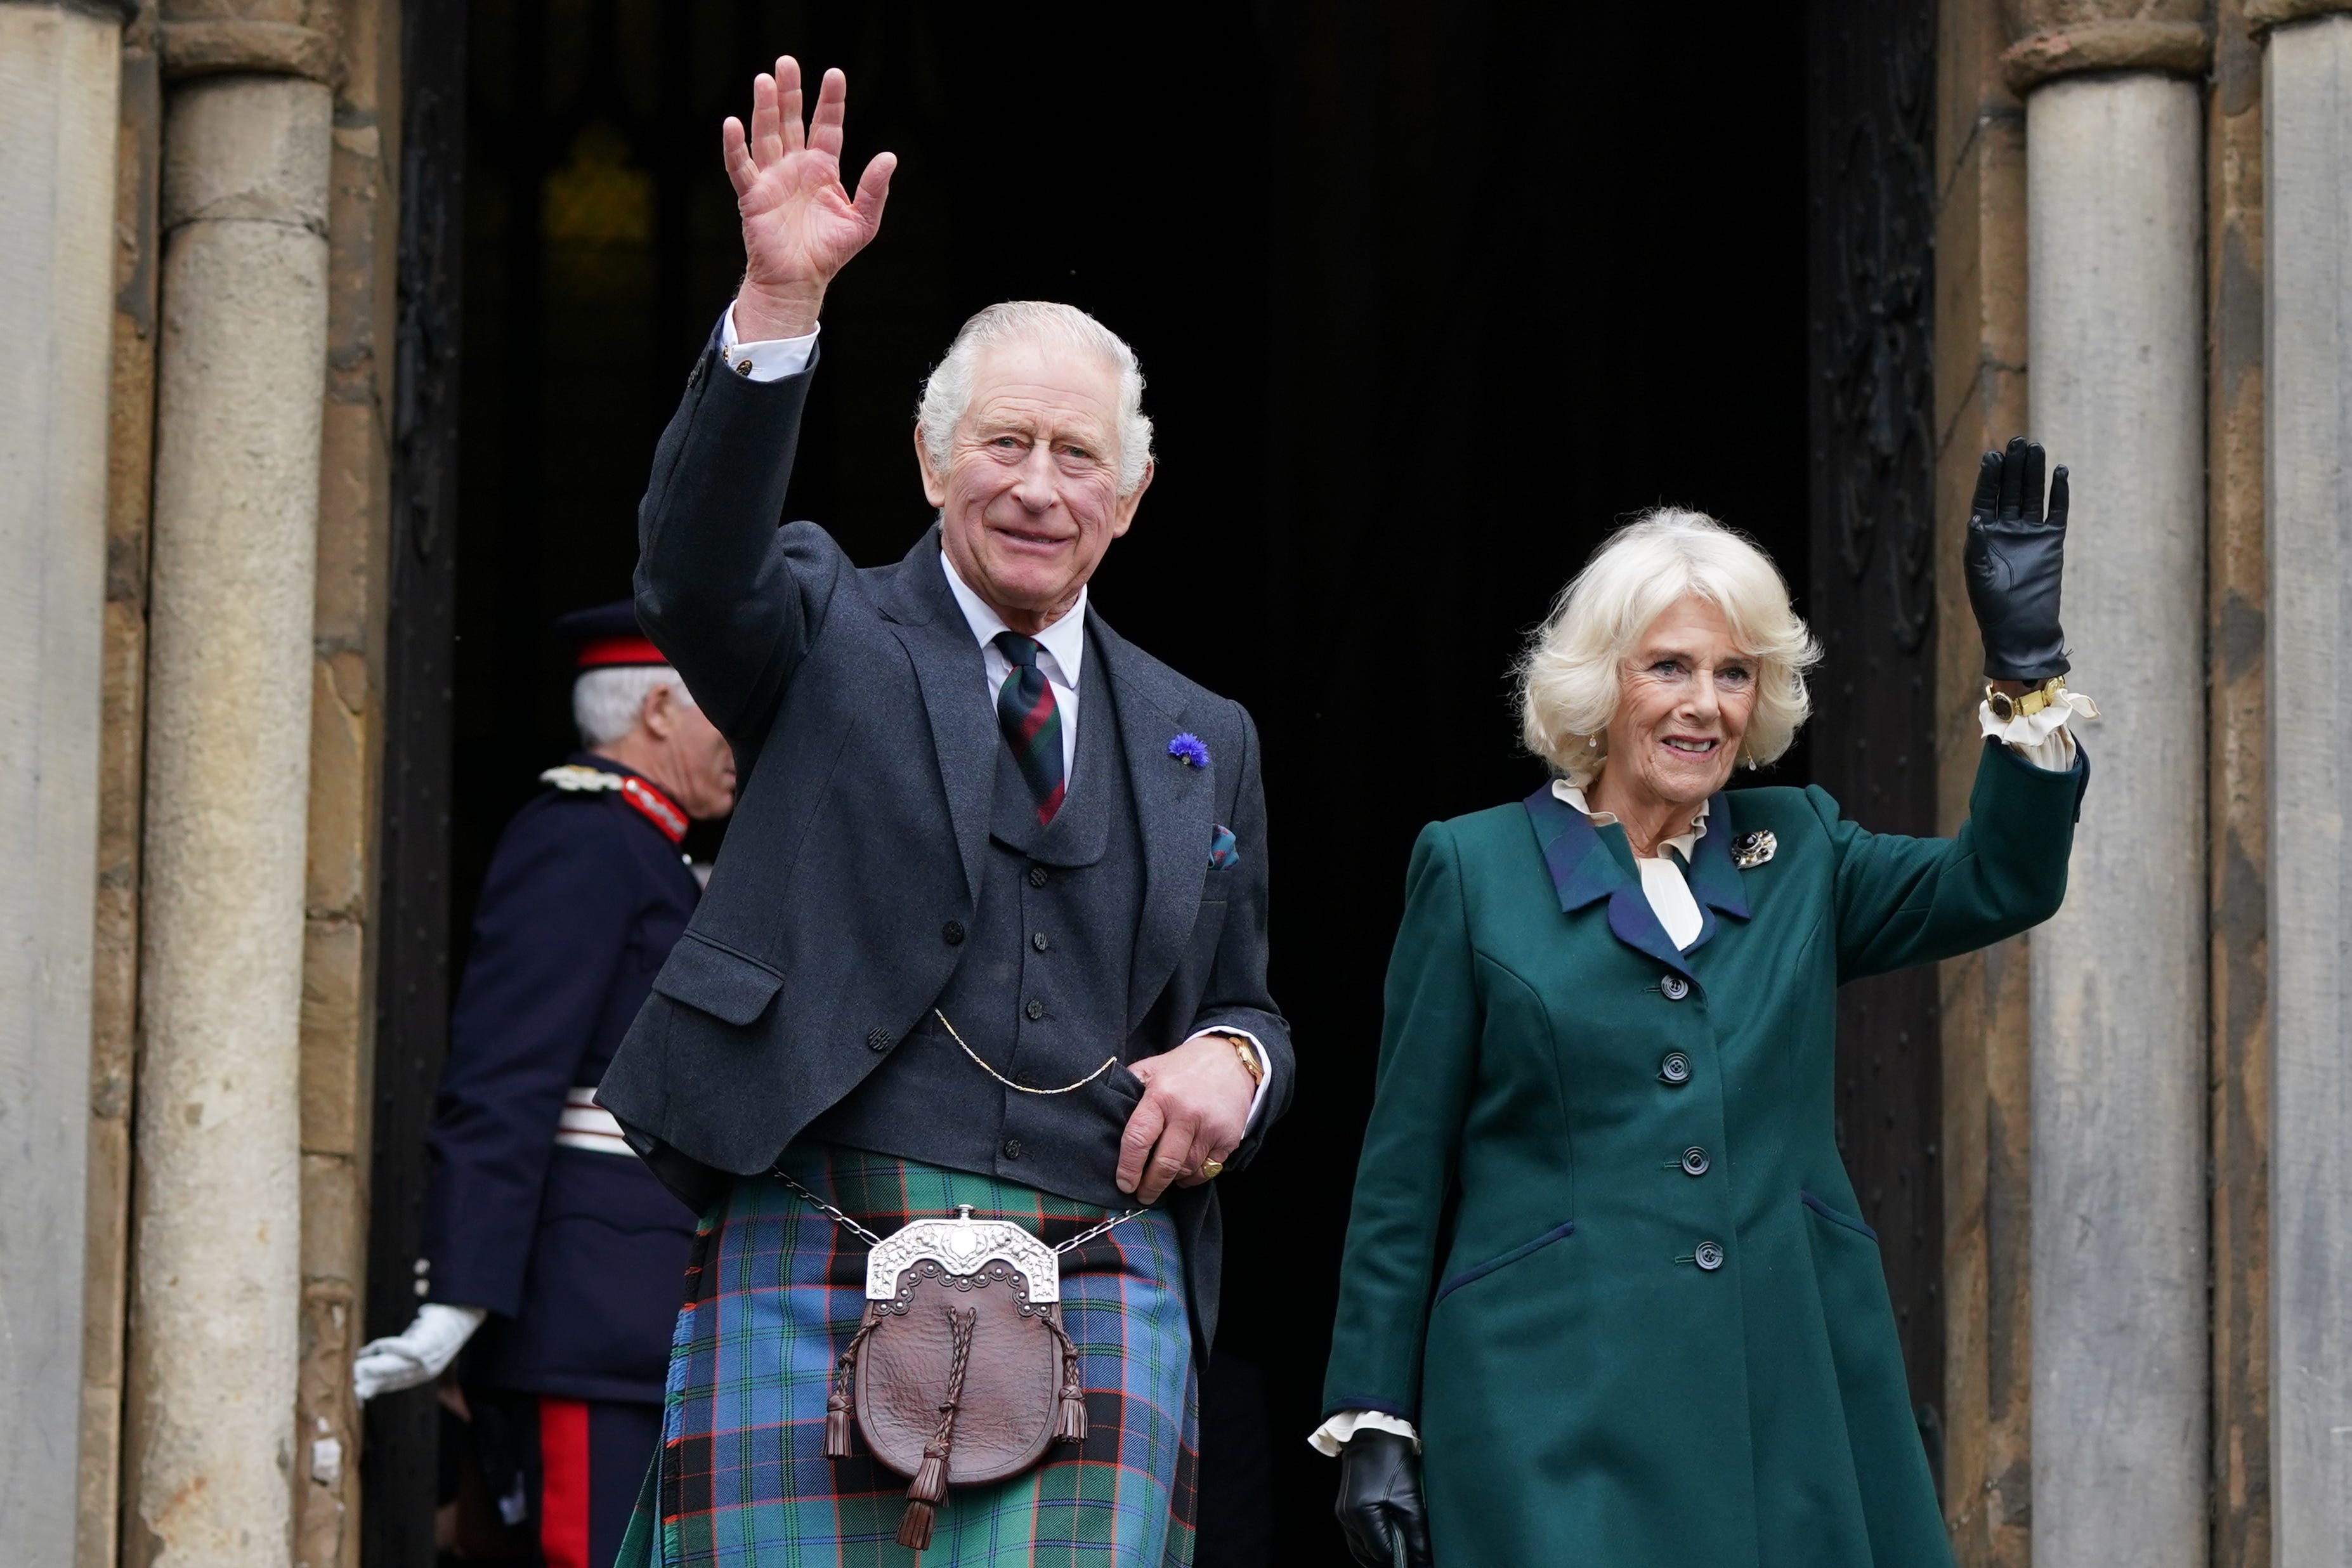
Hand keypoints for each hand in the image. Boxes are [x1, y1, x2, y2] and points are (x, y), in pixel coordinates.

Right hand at [352, 1302, 485, 1401]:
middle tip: (353, 1387)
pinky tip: (376, 1346)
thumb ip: (395, 1354)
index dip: (375, 1388)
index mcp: (422, 1374)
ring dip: (375, 1368)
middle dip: (372, 1384)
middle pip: (393, 1380)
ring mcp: (427, 1361)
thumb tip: (367, 1358)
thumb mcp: (413, 1344)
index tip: (358, 1393)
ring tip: (358, 1368)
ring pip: (396, 1368)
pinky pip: (405, 1350)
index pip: (394, 1385)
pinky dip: (388, 1347)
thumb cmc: (435, 1328)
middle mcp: (425, 1372)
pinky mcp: (428, 1347)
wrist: (462, 1315)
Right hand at [722, 58, 895, 340]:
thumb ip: (875, 190)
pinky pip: (741, 166)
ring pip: (766, 135)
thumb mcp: (862, 221)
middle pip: (792, 121)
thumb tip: (889, 156)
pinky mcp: (753, 195)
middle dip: (790, 92)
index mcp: (822, 169)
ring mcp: (772, 178)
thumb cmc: (828, 252)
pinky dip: (735, 146)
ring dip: (764, 108)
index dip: (831, 102)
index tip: (835, 74)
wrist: (800, 281)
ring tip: (764, 80)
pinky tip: (733, 124)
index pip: (827, 126)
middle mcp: (795, 167)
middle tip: (787, 62)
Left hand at [1114, 1032, 1255, 1202]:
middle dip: (1150, 1186)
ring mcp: (1210, 1127)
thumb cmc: (1182, 1068)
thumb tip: (1105, 1121)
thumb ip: (1128, 1091)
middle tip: (1142, 1196)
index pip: (1138, 1139)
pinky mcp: (1229, 1138)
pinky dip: (1193, 1177)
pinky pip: (1207, 1171)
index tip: (1124, 1184)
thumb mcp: (1150, 1069)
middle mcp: (1186, 1113)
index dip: (1128, 1167)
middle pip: (1165, 1164)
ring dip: (1171, 1180)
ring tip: (1162, 1179)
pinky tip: (1185, 1170)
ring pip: (1186, 1170)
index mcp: (1161, 1095)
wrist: (1230, 1060)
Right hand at [1335, 1430, 1431, 1566]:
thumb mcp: (1411, 1500)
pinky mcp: (1343, 1507)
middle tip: (1410, 1558)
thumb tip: (1423, 1563)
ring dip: (1378, 1554)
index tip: (1418, 1561)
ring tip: (1400, 1551)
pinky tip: (1385, 1540)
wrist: (1373, 1434)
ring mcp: (1342, 1513)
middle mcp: (1347, 1517)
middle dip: (1388, 1560)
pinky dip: (1369, 1543)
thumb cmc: (1393, 1463)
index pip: (1382, 1554)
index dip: (1401, 1561)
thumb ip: (1417, 1536)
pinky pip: (1355, 1536)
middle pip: (1368, 1555)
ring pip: (1360, 1548)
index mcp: (1362, 1515)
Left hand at [1964, 436, 2070, 680]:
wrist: (2022, 629)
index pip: (1986, 498)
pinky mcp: (2052, 541)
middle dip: (2013, 466)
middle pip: (2010, 490)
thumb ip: (1977, 546)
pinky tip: (2060, 472)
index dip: (1989, 477)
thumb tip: (1975, 519)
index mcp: (1983, 535)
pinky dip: (2059, 493)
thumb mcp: (1979, 574)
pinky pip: (2056, 511)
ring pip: (2032, 495)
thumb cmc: (1993, 606)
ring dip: (2034, 473)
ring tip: (2036, 448)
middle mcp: (2006, 530)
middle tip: (2018, 441)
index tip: (1991, 455)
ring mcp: (2030, 534)